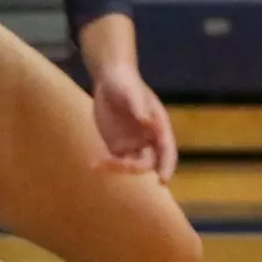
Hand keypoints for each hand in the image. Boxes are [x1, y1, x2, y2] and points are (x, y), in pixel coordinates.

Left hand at [92, 68, 177, 183]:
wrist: (111, 80)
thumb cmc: (126, 83)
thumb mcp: (132, 92)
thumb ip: (139, 106)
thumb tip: (148, 122)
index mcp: (159, 127)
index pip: (167, 150)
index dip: (167, 166)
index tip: (163, 180)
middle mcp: (149, 139)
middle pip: (149, 162)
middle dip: (136, 168)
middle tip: (117, 164)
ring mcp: (133, 144)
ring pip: (132, 165)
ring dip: (118, 168)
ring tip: (97, 163)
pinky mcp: (117, 146)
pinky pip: (114, 162)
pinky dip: (106, 165)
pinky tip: (93, 162)